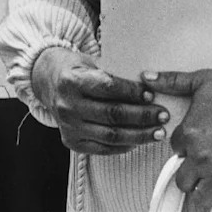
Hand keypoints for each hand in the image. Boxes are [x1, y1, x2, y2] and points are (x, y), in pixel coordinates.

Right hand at [31, 47, 168, 154]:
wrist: (49, 82)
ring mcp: (69, 126)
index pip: (108, 87)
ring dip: (139, 135)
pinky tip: (140, 140)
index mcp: (71, 81)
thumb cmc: (76, 70)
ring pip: (111, 135)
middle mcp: (67, 105)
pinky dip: (125, 145)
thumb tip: (149, 85)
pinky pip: (104, 148)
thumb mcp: (90, 62)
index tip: (151, 93)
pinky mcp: (72, 142)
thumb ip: (112, 74)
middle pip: (112, 114)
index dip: (132, 92)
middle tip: (162, 115)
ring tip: (158, 132)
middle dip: (142, 116)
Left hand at [145, 69, 211, 209]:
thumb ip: (173, 81)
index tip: (203, 140)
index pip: (176, 150)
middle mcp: (200, 158)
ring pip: (200, 198)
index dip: (188, 145)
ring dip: (207, 188)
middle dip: (192, 172)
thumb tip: (146, 76)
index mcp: (188, 134)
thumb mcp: (204, 80)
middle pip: (182, 180)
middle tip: (209, 162)